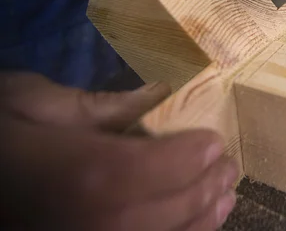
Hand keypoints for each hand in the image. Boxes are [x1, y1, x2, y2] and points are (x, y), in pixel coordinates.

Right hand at [0, 72, 238, 230]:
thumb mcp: (30, 103)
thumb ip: (98, 106)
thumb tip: (154, 96)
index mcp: (85, 173)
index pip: (164, 166)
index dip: (195, 155)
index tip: (214, 141)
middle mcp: (97, 223)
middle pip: (171, 209)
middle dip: (207, 186)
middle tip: (227, 167)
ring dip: (202, 220)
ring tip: (223, 197)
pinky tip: (191, 227)